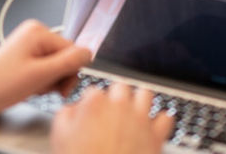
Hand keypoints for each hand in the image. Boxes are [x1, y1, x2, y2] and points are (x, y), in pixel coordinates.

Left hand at [0, 20, 90, 126]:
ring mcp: (28, 45)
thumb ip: (68, 62)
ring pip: (55, 65)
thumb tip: (89, 52)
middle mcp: (34, 34)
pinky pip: (45, 69)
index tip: (60, 88)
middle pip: (64, 57)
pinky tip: (30, 87)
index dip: (69, 72)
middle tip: (44, 89)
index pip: (72, 50)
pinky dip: (41, 81)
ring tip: (33, 88)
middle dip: (58, 77)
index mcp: (38, 32)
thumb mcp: (40, 74)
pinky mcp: (25, 57)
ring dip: (49, 81)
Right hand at [52, 84, 173, 153]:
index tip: (89, 112)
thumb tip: (73, 109)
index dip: (90, 103)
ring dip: (139, 101)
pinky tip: (152, 127)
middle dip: (115, 97)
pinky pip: (166, 118)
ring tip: (132, 112)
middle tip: (110, 112)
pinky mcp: (156, 135)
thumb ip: (65, 115)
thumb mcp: (59, 137)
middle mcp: (120, 106)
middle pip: (121, 86)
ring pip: (145, 94)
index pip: (93, 90)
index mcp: (96, 104)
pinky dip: (160, 121)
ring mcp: (140, 119)